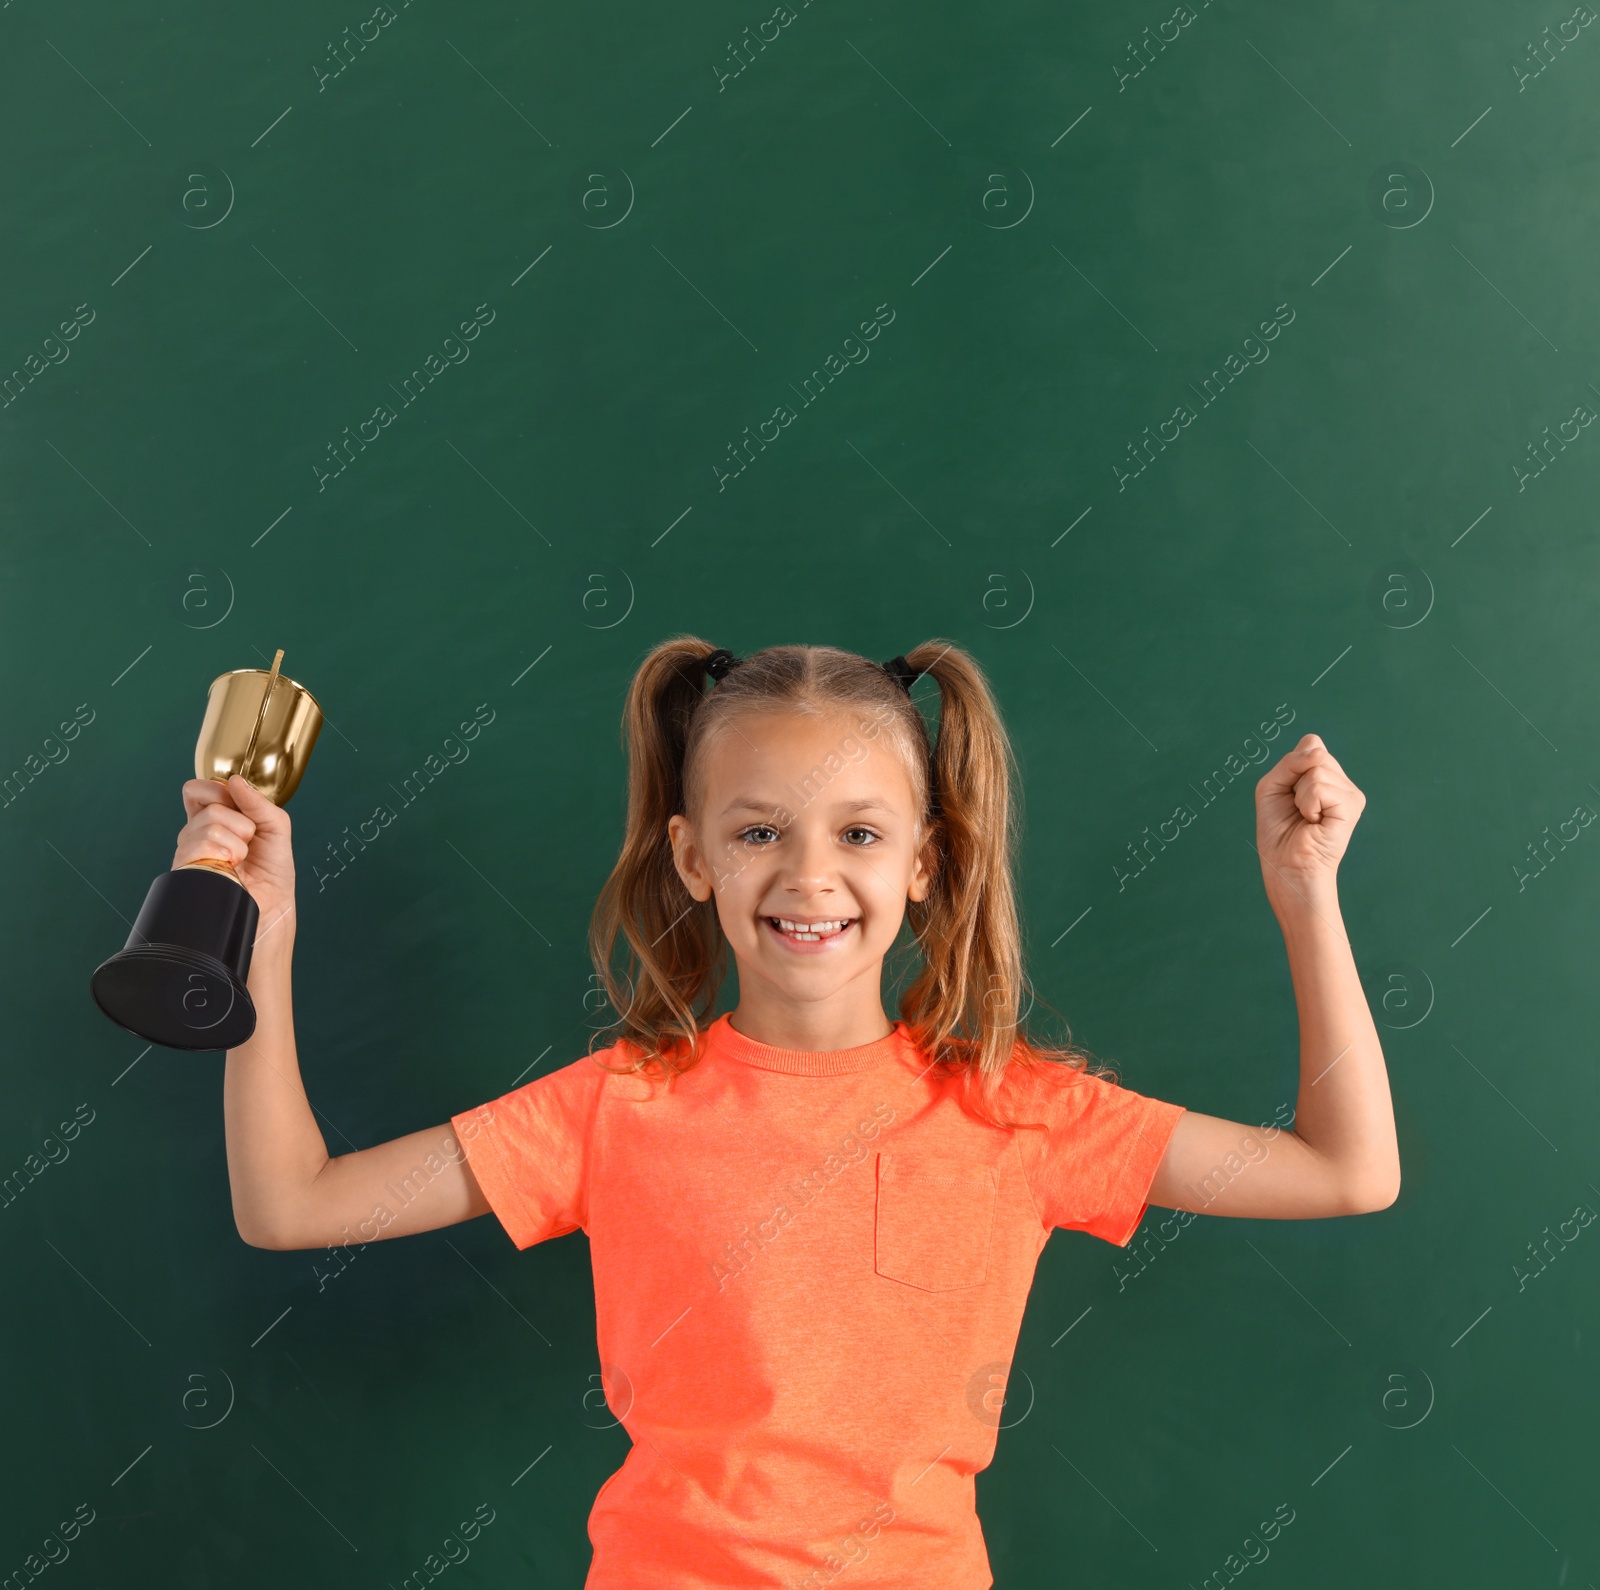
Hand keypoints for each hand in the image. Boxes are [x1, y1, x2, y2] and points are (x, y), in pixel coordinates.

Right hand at [173, 774, 295, 930]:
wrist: (272, 904)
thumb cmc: (272, 868)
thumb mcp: (276, 826)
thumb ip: (258, 802)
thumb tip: (235, 781)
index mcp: (214, 817)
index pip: (197, 789)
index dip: (218, 790)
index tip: (239, 806)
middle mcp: (196, 832)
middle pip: (207, 804)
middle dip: (240, 822)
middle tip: (248, 842)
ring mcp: (189, 850)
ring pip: (207, 824)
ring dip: (236, 842)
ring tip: (240, 859)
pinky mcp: (186, 869)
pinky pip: (198, 845)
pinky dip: (224, 853)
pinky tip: (230, 867)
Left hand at [1254, 734, 1365, 911]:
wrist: (1286, 865)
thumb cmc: (1278, 830)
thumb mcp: (1272, 785)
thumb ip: (1291, 762)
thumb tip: (1319, 754)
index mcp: (1325, 774)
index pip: (1311, 743)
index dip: (1292, 763)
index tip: (1288, 791)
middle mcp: (1341, 781)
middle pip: (1313, 752)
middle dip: (1293, 781)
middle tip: (1297, 808)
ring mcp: (1350, 793)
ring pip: (1316, 769)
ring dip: (1299, 796)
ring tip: (1307, 817)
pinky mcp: (1352, 806)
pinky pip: (1319, 787)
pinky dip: (1307, 804)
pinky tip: (1314, 822)